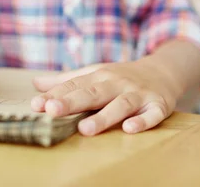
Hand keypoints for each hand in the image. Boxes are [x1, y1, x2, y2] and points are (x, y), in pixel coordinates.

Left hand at [31, 59, 178, 135]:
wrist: (163, 71)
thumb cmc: (122, 76)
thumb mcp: (96, 73)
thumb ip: (67, 80)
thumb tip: (36, 84)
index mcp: (100, 75)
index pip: (75, 85)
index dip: (55, 95)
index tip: (36, 105)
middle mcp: (117, 83)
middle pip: (93, 93)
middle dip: (72, 102)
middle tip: (53, 111)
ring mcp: (138, 94)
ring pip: (120, 105)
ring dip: (103, 117)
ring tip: (85, 129)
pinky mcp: (158, 105)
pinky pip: (151, 115)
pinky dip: (142, 121)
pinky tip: (130, 129)